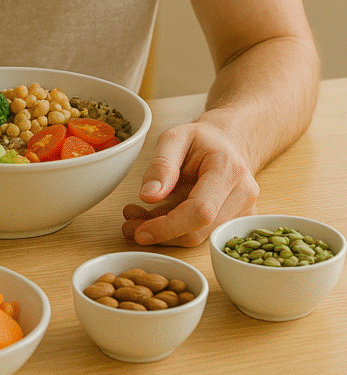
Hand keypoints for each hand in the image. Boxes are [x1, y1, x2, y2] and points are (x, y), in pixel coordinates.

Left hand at [122, 121, 259, 246]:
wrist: (230, 143)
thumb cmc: (203, 139)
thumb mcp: (175, 137)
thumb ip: (161, 165)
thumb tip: (148, 196)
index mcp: (228, 169)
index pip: (200, 211)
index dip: (168, 226)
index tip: (141, 232)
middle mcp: (242, 194)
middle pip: (199, 231)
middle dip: (161, 233)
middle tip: (130, 224)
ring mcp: (244, 211)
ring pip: (199, 238)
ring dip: (165, 234)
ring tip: (139, 217)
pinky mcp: (238, 223)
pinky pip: (204, 235)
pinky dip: (177, 231)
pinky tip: (159, 218)